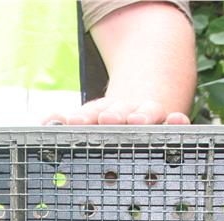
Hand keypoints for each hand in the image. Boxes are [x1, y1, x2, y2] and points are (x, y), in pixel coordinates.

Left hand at [45, 98, 189, 125]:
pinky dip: (177, 121)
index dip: (82, 118)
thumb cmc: (111, 118)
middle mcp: (125, 112)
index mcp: (102, 113)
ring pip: (147, 113)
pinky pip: (174, 122)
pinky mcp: (168, 121)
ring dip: (142, 116)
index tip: (73, 121)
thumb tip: (45, 122)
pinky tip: (178, 121)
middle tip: (106, 118)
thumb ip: (66, 121)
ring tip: (138, 120)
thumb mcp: (88, 117)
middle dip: (112, 116)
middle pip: (118, 112)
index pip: (90, 114)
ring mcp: (148, 115)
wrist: (145, 95)